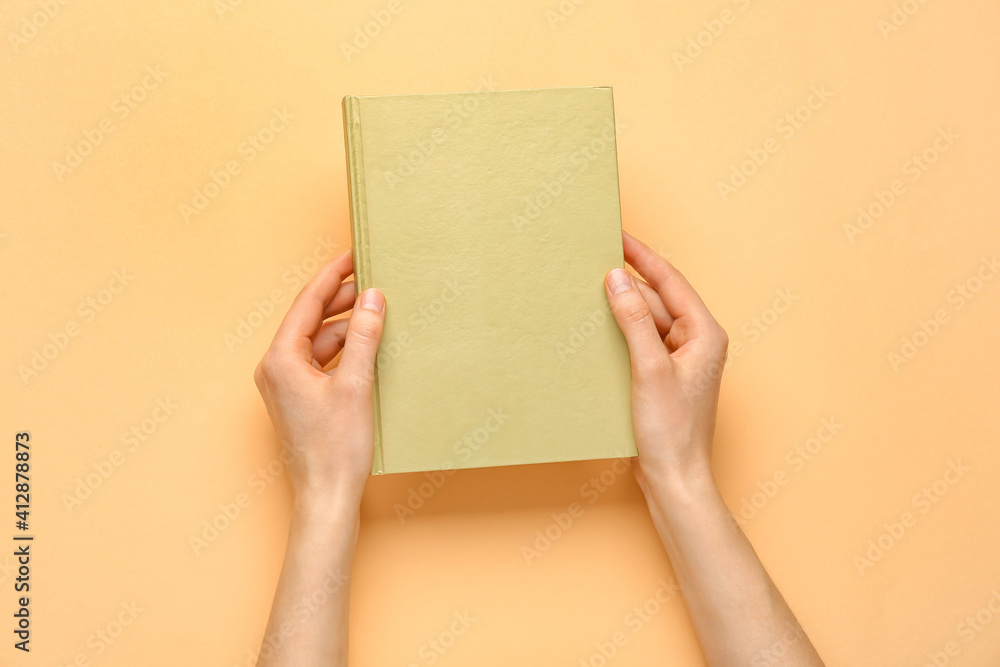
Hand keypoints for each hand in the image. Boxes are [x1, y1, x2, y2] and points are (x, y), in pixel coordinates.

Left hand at [254, 250, 385, 515]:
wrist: (327, 498)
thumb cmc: (335, 450)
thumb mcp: (356, 385)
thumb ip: (364, 337)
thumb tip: (372, 298)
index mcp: (280, 360)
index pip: (307, 303)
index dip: (332, 276)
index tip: (353, 256)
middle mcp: (277, 369)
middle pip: (312, 321)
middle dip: (343, 301)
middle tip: (375, 281)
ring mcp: (288, 386)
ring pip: (319, 342)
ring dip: (348, 328)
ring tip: (380, 314)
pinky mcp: (301, 400)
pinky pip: (323, 363)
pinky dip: (346, 352)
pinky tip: (371, 347)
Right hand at [604, 232, 728, 501]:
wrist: (674, 480)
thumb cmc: (672, 432)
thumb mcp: (649, 368)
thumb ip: (634, 320)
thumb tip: (617, 279)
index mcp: (704, 334)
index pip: (670, 281)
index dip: (642, 256)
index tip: (618, 236)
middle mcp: (696, 342)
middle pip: (657, 299)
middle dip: (627, 281)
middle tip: (593, 259)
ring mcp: (679, 361)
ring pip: (646, 321)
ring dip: (621, 307)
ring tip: (588, 288)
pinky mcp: (662, 377)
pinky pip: (640, 343)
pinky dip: (620, 333)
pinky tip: (596, 328)